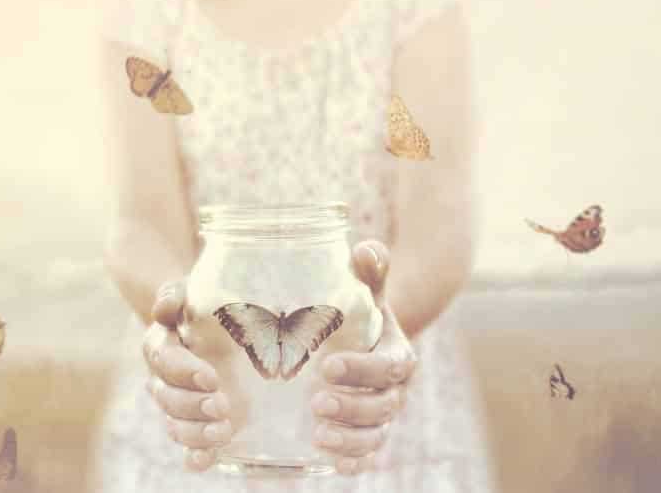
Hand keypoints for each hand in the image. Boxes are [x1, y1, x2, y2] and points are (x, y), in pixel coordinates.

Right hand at [142, 280, 233, 471]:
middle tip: (222, 405)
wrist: (210, 324)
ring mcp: (178, 403)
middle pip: (168, 398)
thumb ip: (174, 295)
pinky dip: (195, 456)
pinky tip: (206, 460)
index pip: (165, 360)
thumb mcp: (188, 292)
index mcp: (161, 345)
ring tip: (223, 430)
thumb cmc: (199, 306)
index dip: (184, 371)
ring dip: (197, 432)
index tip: (211, 377)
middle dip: (194, 405)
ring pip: (176, 424)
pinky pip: (187, 445)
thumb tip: (166, 304)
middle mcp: (163, 378)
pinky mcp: (196, 422)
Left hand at [310, 240, 416, 474]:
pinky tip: (332, 465)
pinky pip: (368, 452)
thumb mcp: (368, 292)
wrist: (369, 342)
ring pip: (376, 434)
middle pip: (383, 406)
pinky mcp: (369, 432)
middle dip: (352, 407)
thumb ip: (370, 270)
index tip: (327, 366)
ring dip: (350, 439)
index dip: (362, 370)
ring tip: (318, 435)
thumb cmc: (363, 316)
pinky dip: (354, 460)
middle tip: (316, 402)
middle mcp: (396, 389)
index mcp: (398, 354)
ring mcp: (384, 414)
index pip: (388, 367)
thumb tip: (365, 249)